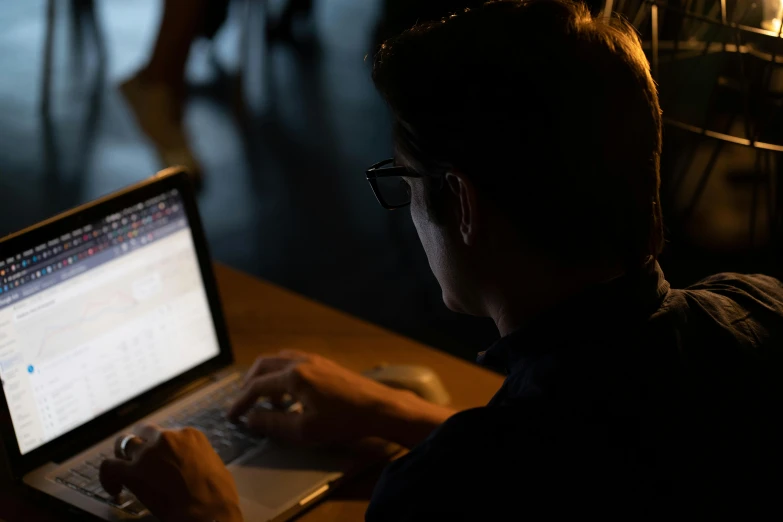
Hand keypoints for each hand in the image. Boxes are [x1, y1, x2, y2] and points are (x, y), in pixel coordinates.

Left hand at [99, 425, 242, 521]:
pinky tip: (114, 489)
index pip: (167, 433)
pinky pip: (109, 467)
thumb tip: (190, 466)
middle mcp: (167, 438)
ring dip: (122, 455)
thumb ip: (196, 458)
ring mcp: (148, 452)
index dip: (160, 447)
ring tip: (122, 470)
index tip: (160, 459)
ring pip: (124, 442)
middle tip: (137, 459)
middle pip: (144, 430)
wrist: (208, 509)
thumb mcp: (213, 465)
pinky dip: (108, 477)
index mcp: (190, 435)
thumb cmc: (218, 493)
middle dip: (139, 443)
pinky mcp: (133, 471)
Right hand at [228, 350, 455, 446]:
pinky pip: (294, 361)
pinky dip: (282, 375)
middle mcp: (301, 361)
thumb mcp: (304, 430)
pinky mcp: (326, 363)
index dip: (241, 402)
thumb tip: (250, 418)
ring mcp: (315, 359)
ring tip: (268, 403)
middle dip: (249, 384)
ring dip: (267, 378)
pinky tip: (291, 395)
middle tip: (244, 404)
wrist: (379, 408)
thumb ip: (273, 423)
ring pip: (279, 360)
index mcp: (293, 376)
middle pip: (264, 365)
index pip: (257, 386)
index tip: (232, 416)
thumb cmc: (343, 421)